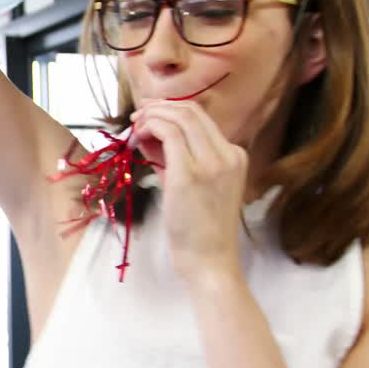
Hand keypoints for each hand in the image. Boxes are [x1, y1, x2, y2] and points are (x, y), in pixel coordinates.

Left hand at [130, 100, 246, 286]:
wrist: (209, 260)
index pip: (201, 118)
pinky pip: (168, 134)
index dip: (171, 109)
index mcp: (234, 155)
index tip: (148, 114)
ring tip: (134, 126)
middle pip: (191, 111)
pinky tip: (135, 139)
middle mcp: (228, 154)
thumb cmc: (199, 228)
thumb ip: (177, 157)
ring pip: (179, 117)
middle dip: (159, 107)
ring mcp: (212, 163)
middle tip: (137, 115)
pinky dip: (149, 128)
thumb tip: (151, 133)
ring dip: (151, 116)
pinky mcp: (190, 174)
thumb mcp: (193, 184)